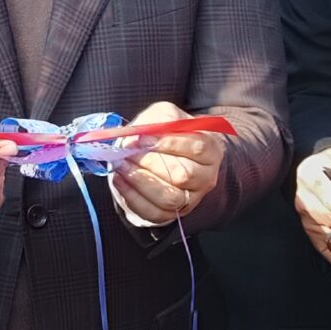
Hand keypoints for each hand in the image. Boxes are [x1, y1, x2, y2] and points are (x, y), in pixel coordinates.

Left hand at [112, 100, 225, 227]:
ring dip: (140, 181)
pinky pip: (154, 212)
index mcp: (210, 150)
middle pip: (183, 175)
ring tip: (121, 165)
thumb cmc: (166, 133)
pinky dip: (133, 197)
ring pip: (170, 198)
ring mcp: (191, 199)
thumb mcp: (166, 116)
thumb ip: (159, 119)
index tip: (143, 139)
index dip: (169, 143)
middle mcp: (206, 177)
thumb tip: (140, 134)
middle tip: (127, 153)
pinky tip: (119, 180)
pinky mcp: (173, 214)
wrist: (164, 156)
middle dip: (150, 163)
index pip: (197, 148)